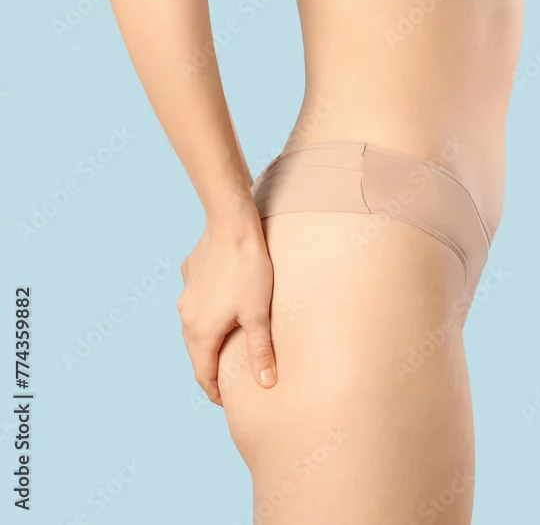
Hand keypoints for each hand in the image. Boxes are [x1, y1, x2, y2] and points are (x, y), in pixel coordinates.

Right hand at [177, 227, 275, 405]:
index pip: (203, 374)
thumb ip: (260, 351)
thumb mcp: (259, 315)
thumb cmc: (249, 271)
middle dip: (211, 370)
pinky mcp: (190, 280)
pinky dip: (206, 321)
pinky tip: (223, 315)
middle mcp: (186, 317)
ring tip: (227, 352)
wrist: (232, 227)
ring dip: (208, 345)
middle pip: (196, 354)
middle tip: (230, 383)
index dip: (215, 392)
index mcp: (201, 332)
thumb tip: (265, 384)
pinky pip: (195, 309)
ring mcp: (185, 298)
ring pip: (193, 332)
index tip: (228, 402)